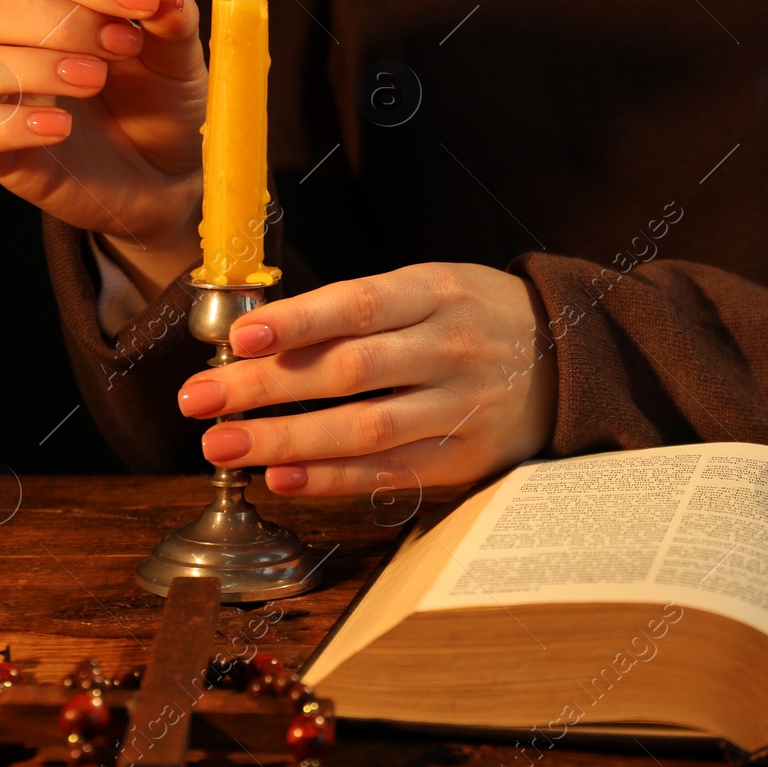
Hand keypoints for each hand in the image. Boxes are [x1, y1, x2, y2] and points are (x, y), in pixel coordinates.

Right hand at [0, 0, 207, 297]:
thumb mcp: (179, 63)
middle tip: (122, 46)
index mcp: (58, 12)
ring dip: (29, 66)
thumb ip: (172, 24)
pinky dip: (9, 125)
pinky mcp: (0, 154)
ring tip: (94, 81)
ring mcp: (3, 101)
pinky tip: (61, 126)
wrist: (170, 178)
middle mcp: (18, 49)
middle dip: (57, 21)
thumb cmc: (164, 111)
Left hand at [175, 263, 558, 496]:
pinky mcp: (466, 458)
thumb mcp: (431, 288)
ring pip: (365, 428)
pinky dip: (333, 478)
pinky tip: (282, 477)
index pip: (358, 305)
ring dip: (287, 440)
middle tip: (198, 399)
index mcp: (437, 293)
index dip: (297, 321)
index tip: (238, 338)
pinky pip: (390, 472)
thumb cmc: (476, 318)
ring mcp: (461, 407)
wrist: (570, 360)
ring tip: (224, 445)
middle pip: (349, 371)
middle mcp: (450, 349)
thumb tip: (263, 336)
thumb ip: (361, 309)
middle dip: (265, 387)